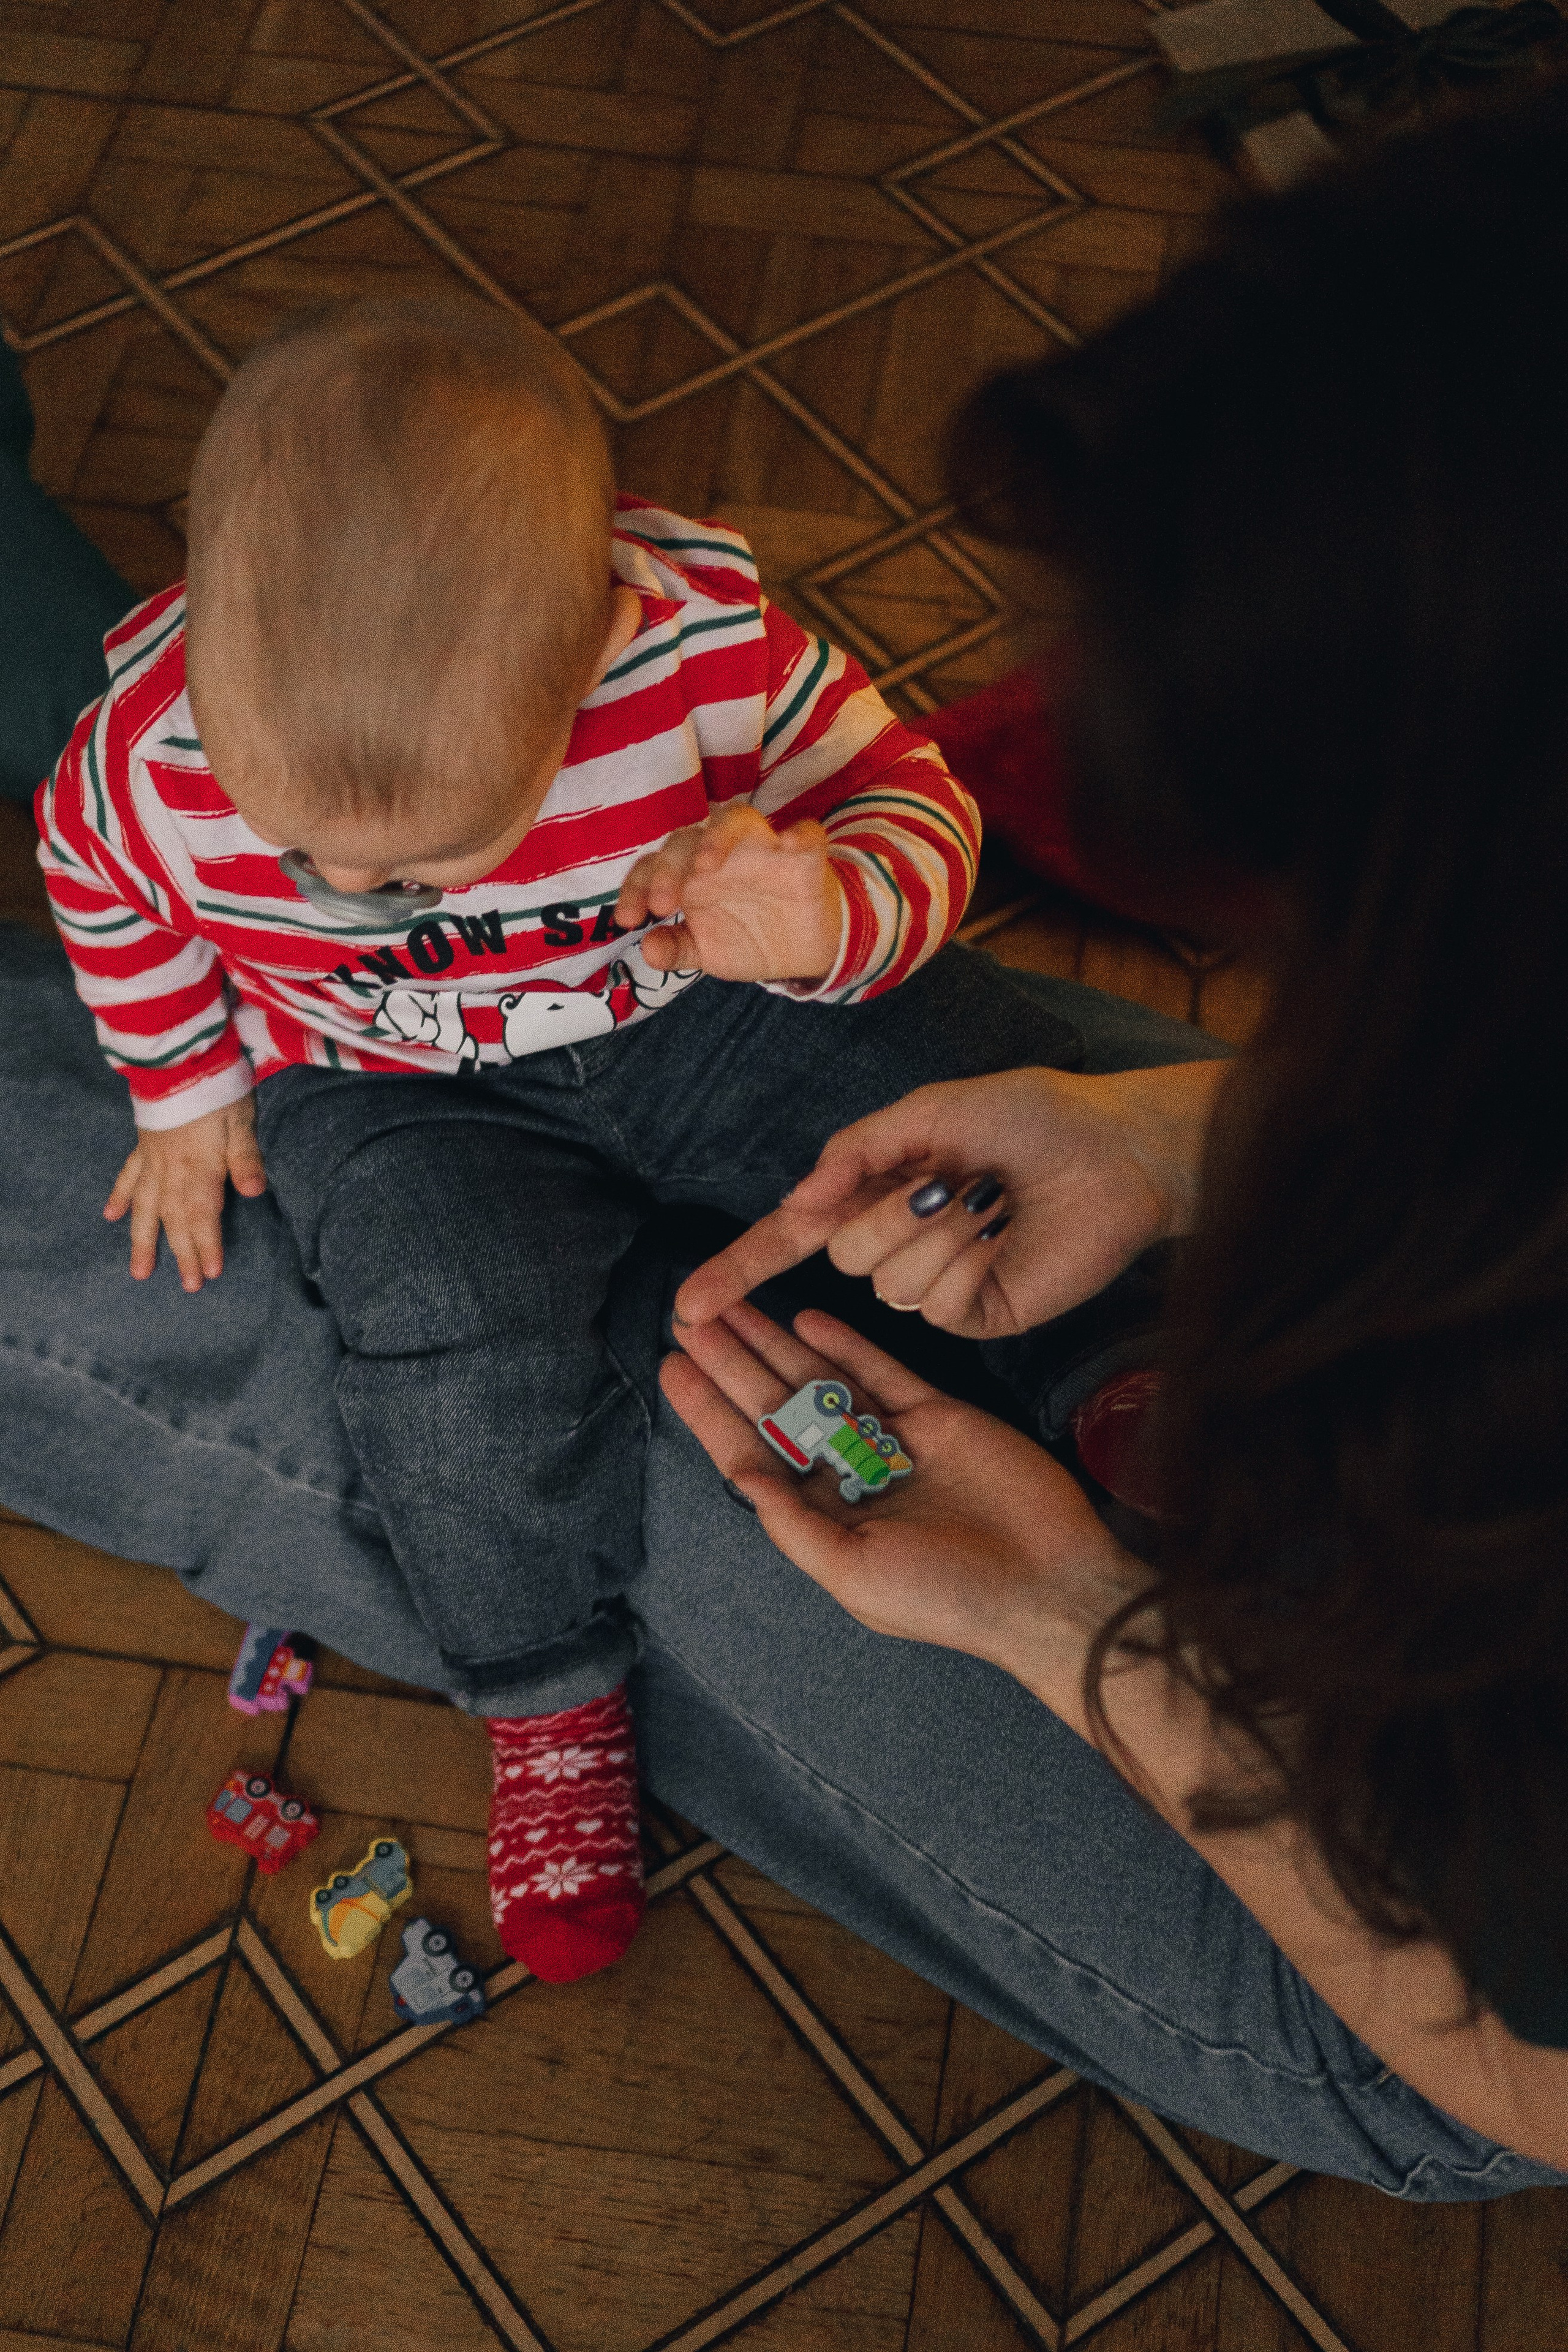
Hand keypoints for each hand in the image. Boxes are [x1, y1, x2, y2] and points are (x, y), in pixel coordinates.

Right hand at [103, 1095, 265, 1290]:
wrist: (178, 1058)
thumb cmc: (216, 1089)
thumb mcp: (241, 1120)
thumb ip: (246, 1158)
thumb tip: (255, 1193)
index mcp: (197, 1167)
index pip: (203, 1215)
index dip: (207, 1244)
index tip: (209, 1273)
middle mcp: (171, 1170)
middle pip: (175, 1220)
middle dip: (183, 1254)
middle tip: (189, 1287)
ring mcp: (152, 1159)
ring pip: (146, 1208)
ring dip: (144, 1240)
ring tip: (140, 1272)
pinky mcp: (143, 1145)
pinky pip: (128, 1176)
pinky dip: (120, 1196)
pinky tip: (111, 1216)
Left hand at [615, 802, 842, 981]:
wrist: (802, 953)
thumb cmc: (746, 938)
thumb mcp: (706, 952)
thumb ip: (677, 949)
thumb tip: (647, 949)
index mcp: (690, 876)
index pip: (653, 867)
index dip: (636, 888)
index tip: (629, 919)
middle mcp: (722, 855)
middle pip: (688, 839)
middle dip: (669, 868)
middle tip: (662, 904)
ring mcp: (763, 850)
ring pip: (737, 819)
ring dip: (718, 836)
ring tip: (706, 864)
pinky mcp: (804, 857)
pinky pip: (806, 833)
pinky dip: (799, 834)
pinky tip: (788, 844)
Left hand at [662, 1301, 1140, 1691]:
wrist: (1049, 1585)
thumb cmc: (945, 1598)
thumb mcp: (853, 1575)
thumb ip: (793, 1524)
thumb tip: (738, 1475)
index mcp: (824, 1518)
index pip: (752, 1453)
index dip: (711, 1411)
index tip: (672, 1367)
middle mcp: (852, 1474)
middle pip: (778, 1407)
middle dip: (733, 1364)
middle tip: (690, 1317)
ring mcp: (895, 1441)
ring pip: (823, 1381)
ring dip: (777, 1344)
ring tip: (733, 1304)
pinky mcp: (940, 1416)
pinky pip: (883, 1372)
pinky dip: (846, 1344)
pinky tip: (806, 1317)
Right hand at [674, 1060, 1228, 1338]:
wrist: (1115, 1151)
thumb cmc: (1032, 1117)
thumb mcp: (928, 1112)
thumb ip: (853, 1154)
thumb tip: (798, 1205)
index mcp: (878, 1191)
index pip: (792, 1239)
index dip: (738, 1273)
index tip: (689, 1309)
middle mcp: (897, 1242)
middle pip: (840, 1252)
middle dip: (888, 1208)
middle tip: (949, 1178)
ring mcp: (934, 1286)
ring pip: (884, 1278)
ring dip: (938, 1227)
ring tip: (991, 1201)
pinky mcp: (974, 1315)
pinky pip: (933, 1301)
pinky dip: (967, 1257)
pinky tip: (1007, 1232)